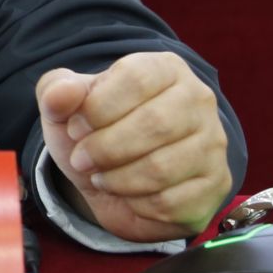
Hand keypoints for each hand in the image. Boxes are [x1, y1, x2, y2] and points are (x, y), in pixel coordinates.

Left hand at [36, 52, 230, 242]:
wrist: (114, 177)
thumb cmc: (96, 132)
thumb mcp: (65, 107)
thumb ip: (56, 92)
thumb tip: (62, 93)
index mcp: (165, 68)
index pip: (136, 78)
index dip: (97, 107)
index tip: (74, 127)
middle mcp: (199, 100)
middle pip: (154, 123)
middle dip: (105, 148)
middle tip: (81, 159)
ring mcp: (213, 144)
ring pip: (162, 168)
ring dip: (117, 179)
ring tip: (100, 176)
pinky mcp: (216, 185)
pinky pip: (172, 202)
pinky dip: (137, 204)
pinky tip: (127, 195)